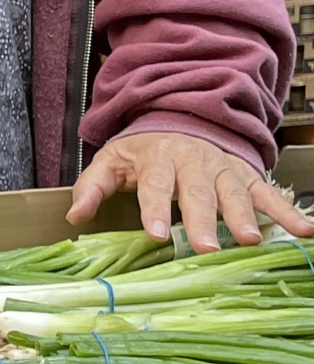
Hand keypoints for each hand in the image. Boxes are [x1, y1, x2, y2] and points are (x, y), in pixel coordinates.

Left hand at [68, 132, 313, 252]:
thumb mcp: (111, 160)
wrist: (180, 115)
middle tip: (205, 248)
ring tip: (251, 241)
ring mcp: (223, 167)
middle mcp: (193, 161)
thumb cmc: (142, 150)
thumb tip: (73, 216)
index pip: (155, 185)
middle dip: (202, 220)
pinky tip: (303, 231)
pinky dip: (287, 211)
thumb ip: (92, 186)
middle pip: (197, 192)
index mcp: (157, 159)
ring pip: (235, 192)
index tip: (156, 233)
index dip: (154, 208)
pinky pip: (268, 193)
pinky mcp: (246, 174)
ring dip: (244, 216)